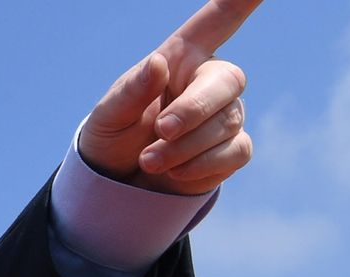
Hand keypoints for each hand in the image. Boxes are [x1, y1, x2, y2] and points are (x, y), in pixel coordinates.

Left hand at [79, 0, 259, 193]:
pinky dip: (202, 165)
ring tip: (148, 160)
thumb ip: (132, 91)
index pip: (217, 19)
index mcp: (179, 58)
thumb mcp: (108, 116)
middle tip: (161, 130)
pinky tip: (175, 172)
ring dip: (184, 147)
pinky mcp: (232, 148)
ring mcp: (225, 113)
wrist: (118, 185)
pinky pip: (237, 150)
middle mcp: (208, 80)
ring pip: (228, 122)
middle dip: (195, 109)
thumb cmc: (113, 138)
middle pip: (229, 80)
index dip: (240, 0)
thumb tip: (158, 64)